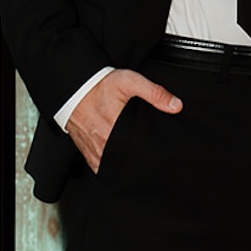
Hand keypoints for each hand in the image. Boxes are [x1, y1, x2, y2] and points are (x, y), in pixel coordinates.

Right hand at [65, 69, 181, 171]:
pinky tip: (121, 163)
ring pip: (114, 168)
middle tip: (152, 159)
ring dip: (125, 167)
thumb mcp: (129, 82)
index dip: (150, 155)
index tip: (159, 155)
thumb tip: (176, 106)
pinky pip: (101, 169)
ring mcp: (95, 151)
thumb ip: (154, 92)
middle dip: (140, 162)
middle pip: (127, 163)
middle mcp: (103, 145)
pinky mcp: (88, 154)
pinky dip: (111, 167)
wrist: (73, 88)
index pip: (138, 153)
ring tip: (137, 162)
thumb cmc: (99, 86)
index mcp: (114, 130)